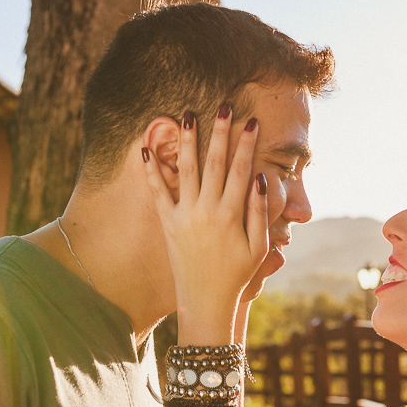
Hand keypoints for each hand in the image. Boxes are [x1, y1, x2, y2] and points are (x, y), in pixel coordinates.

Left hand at [144, 112, 268, 343]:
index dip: (247, 144)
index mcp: (232, 215)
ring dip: (188, 140)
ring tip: (186, 114)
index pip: (241, 170)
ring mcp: (185, 216)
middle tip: (225, 106)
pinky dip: (152, 170)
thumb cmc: (236, 274)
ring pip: (186, 170)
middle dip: (220, 132)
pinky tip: (147, 148)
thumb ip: (258, 212)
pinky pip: (158, 192)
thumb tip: (259, 177)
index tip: (251, 122)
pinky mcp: (168, 223)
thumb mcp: (257, 247)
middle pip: (214, 162)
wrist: (204, 301)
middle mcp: (207, 211)